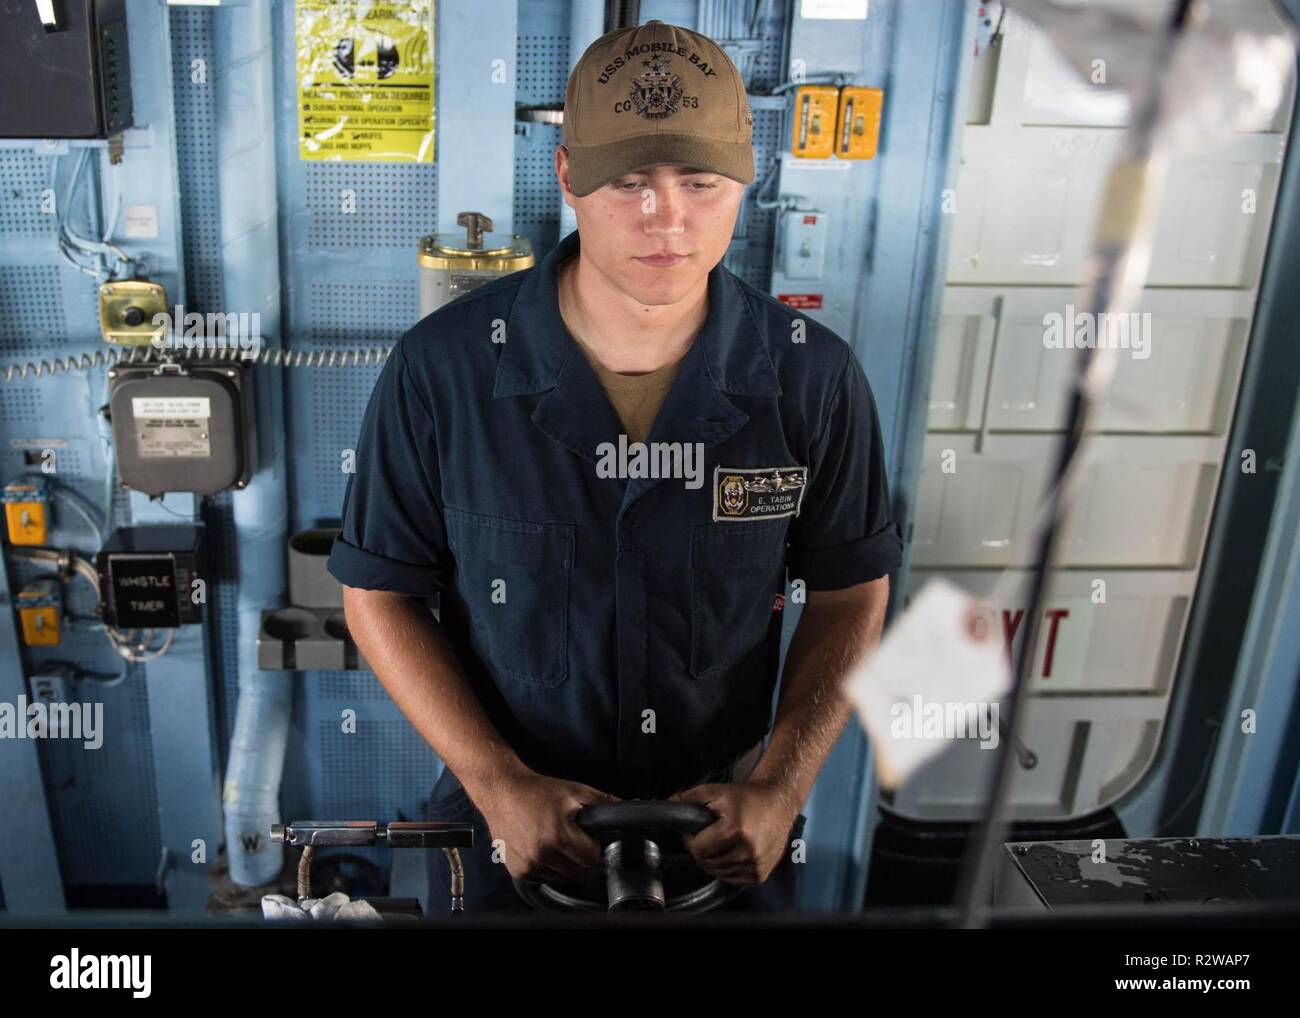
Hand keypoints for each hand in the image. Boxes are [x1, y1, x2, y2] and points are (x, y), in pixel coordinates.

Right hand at [472, 767, 618, 882]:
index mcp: (558, 834)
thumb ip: (604, 802)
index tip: (588, 837)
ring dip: (563, 862)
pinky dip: (546, 866)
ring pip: (561, 875)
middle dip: (580, 855)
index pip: (591, 858)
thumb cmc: (538, 790)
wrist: (502, 791)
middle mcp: (542, 853)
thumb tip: (627, 809)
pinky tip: (542, 846)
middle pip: (578, 869)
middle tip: (571, 836)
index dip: (594, 846)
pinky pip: (543, 876)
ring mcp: (528, 863)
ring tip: (555, 839)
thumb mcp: (575, 791)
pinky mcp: (518, 870)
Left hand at [669, 780, 798, 884]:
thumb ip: (688, 799)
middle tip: (708, 834)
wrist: (777, 802)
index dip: (691, 839)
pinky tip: (731, 851)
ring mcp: (756, 864)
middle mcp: (748, 850)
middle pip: (706, 863)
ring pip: (718, 873)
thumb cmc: (745, 796)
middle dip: (702, 849)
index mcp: (735, 829)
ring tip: (721, 840)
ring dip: (714, 859)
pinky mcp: (761, 874)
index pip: (697, 849)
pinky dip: (727, 868)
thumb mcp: (714, 791)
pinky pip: (732, 879)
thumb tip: (664, 806)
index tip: (695, 830)